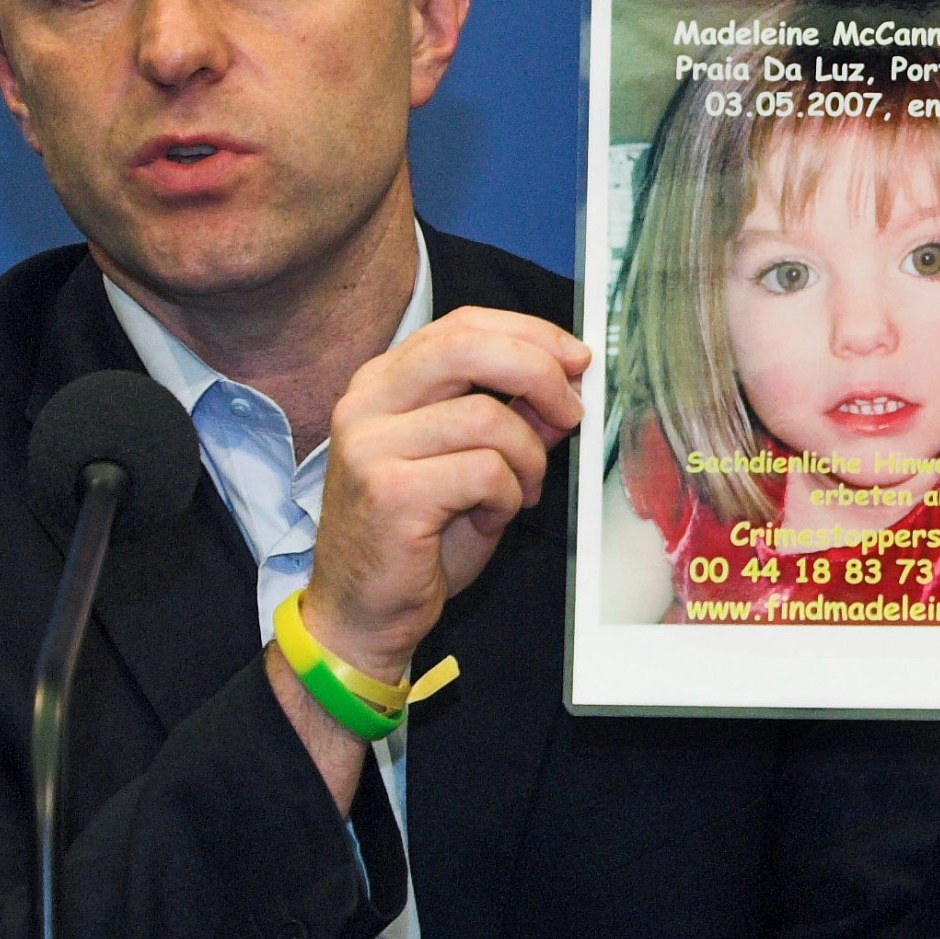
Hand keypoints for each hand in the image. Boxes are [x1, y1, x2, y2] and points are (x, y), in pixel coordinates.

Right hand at [303, 307, 588, 681]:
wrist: (364, 613)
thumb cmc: (418, 539)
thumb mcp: (472, 463)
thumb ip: (512, 419)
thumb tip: (566, 385)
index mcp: (383, 384)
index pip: (462, 325)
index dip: (529, 333)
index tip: (575, 357)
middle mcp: (367, 403)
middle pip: (468, 345)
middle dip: (539, 370)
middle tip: (572, 409)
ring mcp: (371, 446)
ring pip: (488, 416)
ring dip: (528, 457)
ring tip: (520, 491)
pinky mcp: (390, 492)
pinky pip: (484, 470)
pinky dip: (507, 495)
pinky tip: (490, 517)